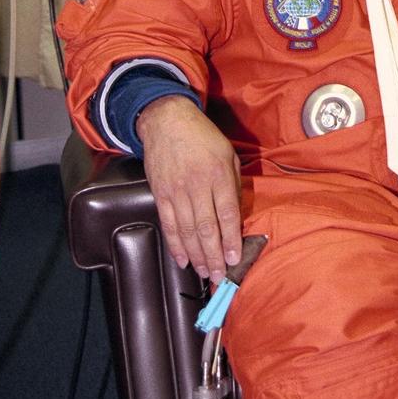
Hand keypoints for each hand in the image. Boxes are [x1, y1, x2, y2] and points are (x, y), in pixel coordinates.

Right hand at [136, 96, 241, 281]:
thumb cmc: (203, 137)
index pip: (227, 212)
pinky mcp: (160, 194)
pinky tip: (183, 260)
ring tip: (205, 273)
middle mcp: (197, 184)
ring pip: (187, 231)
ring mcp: (176, 190)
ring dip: (197, 256)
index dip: (231, 239)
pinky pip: (168, 225)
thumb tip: (237, 217)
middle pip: (207, 227)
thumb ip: (234, 185)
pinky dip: (175, 246)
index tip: (234, 258)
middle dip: (214, 255)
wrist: (167, 121)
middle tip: (220, 276)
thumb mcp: (228, 154)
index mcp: (218, 173)